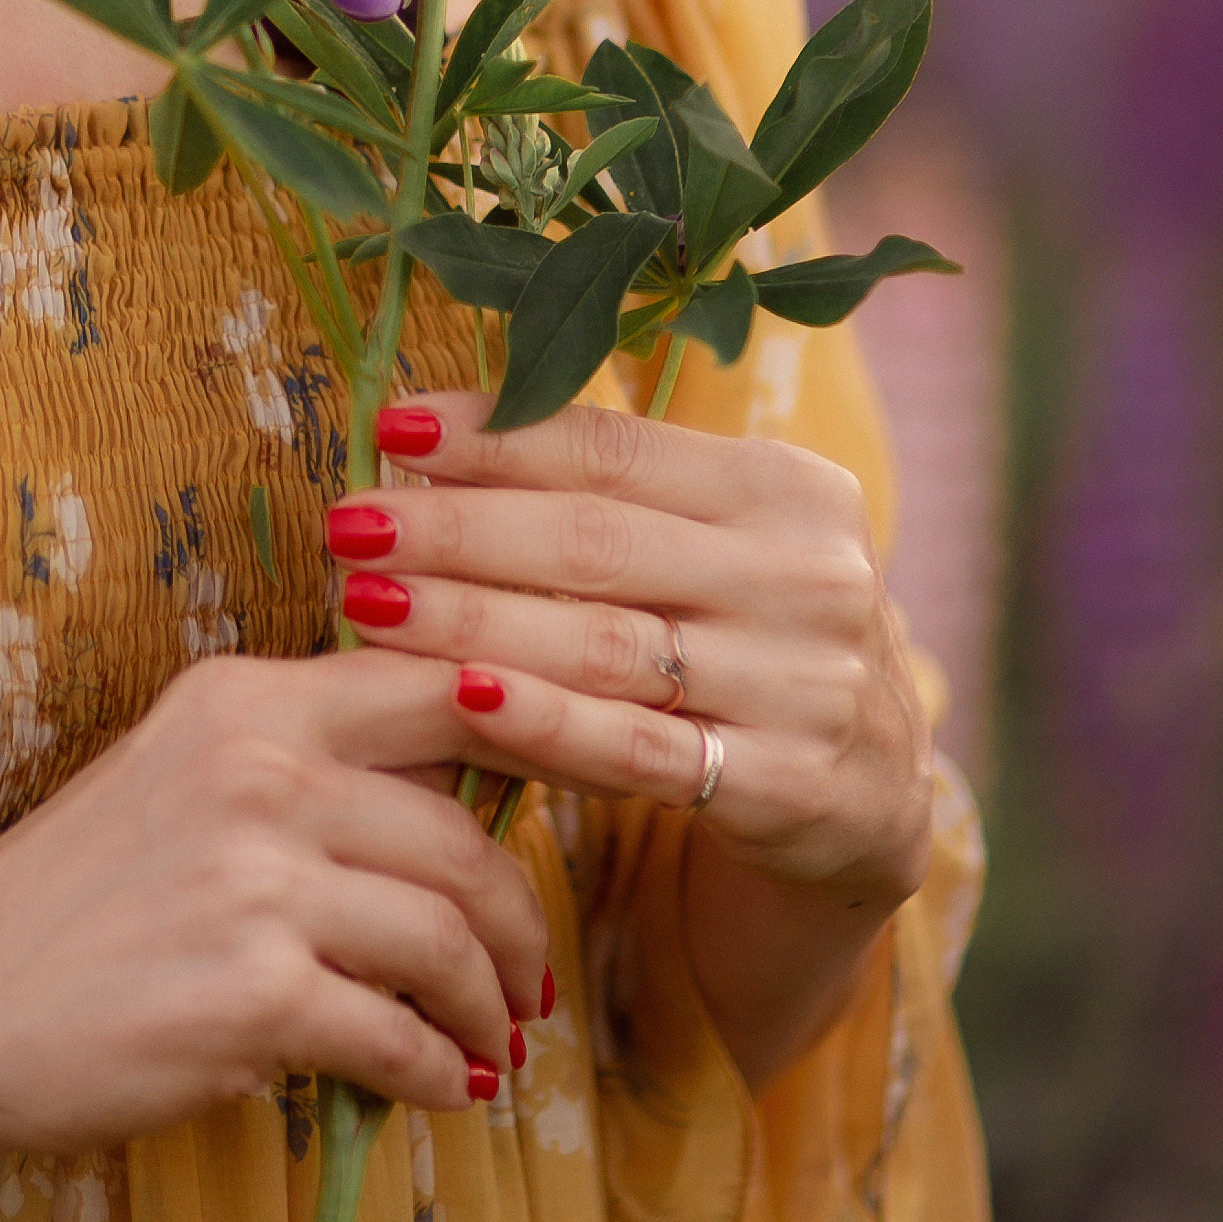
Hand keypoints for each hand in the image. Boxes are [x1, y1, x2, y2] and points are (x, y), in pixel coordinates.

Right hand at [0, 647, 551, 1154]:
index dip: (533, 734)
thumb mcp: (189, 773)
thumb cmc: (78, 892)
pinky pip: (397, 1034)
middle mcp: (258, 769)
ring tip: (494, 1038)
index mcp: (248, 697)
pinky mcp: (250, 996)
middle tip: (527, 970)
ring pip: (448, 932)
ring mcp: (256, 881)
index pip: (438, 685)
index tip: (577, 791)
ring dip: (492, 1001)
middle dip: (520, 913)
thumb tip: (465, 792)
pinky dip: (439, 1070)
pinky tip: (442, 1085)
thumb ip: (312, 762)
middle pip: (466, 827)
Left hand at [324, 392, 932, 908]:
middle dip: (456, 527)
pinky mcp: (782, 785)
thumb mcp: (724, 546)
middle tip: (349, 521)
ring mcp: (801, 685)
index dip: (496, 434)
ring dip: (469, 621)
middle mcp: (805, 576)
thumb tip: (435, 435)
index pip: (616, 448)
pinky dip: (542, 722)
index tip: (391, 428)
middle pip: (596, 541)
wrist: (873, 793)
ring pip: (603, 644)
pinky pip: (636, 750)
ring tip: (366, 604)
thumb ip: (618, 494)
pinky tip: (458, 697)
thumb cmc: (751, 638)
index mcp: (787, 489)